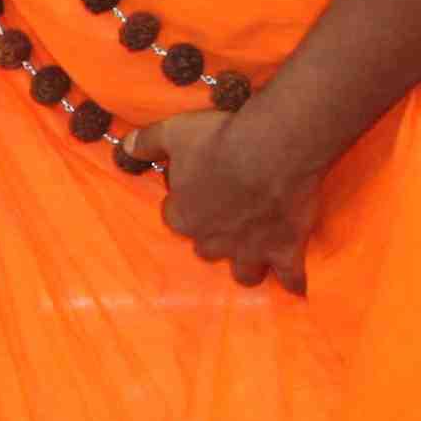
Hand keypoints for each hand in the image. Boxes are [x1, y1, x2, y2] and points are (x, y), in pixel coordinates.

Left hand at [117, 100, 322, 291]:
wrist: (274, 148)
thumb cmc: (220, 140)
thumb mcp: (173, 133)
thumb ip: (146, 143)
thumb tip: (124, 148)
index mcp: (184, 216)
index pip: (175, 218)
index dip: (185, 203)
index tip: (197, 188)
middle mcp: (213, 241)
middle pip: (206, 249)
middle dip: (214, 236)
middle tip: (229, 214)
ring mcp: (250, 250)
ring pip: (244, 273)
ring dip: (247, 266)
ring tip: (256, 256)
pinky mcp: (285, 250)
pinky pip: (290, 277)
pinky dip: (294, 282)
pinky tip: (297, 286)